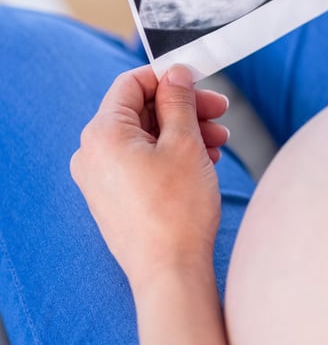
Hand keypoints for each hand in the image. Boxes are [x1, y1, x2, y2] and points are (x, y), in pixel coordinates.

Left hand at [71, 65, 229, 288]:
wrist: (170, 270)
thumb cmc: (177, 211)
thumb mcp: (186, 143)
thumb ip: (179, 101)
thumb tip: (176, 74)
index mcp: (103, 134)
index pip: (131, 84)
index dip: (169, 78)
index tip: (199, 81)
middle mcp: (92, 154)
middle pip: (140, 111)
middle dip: (183, 108)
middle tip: (219, 112)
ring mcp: (100, 178)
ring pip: (145, 137)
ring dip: (182, 132)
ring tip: (218, 142)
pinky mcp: (113, 197)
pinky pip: (141, 161)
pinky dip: (171, 154)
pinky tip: (202, 161)